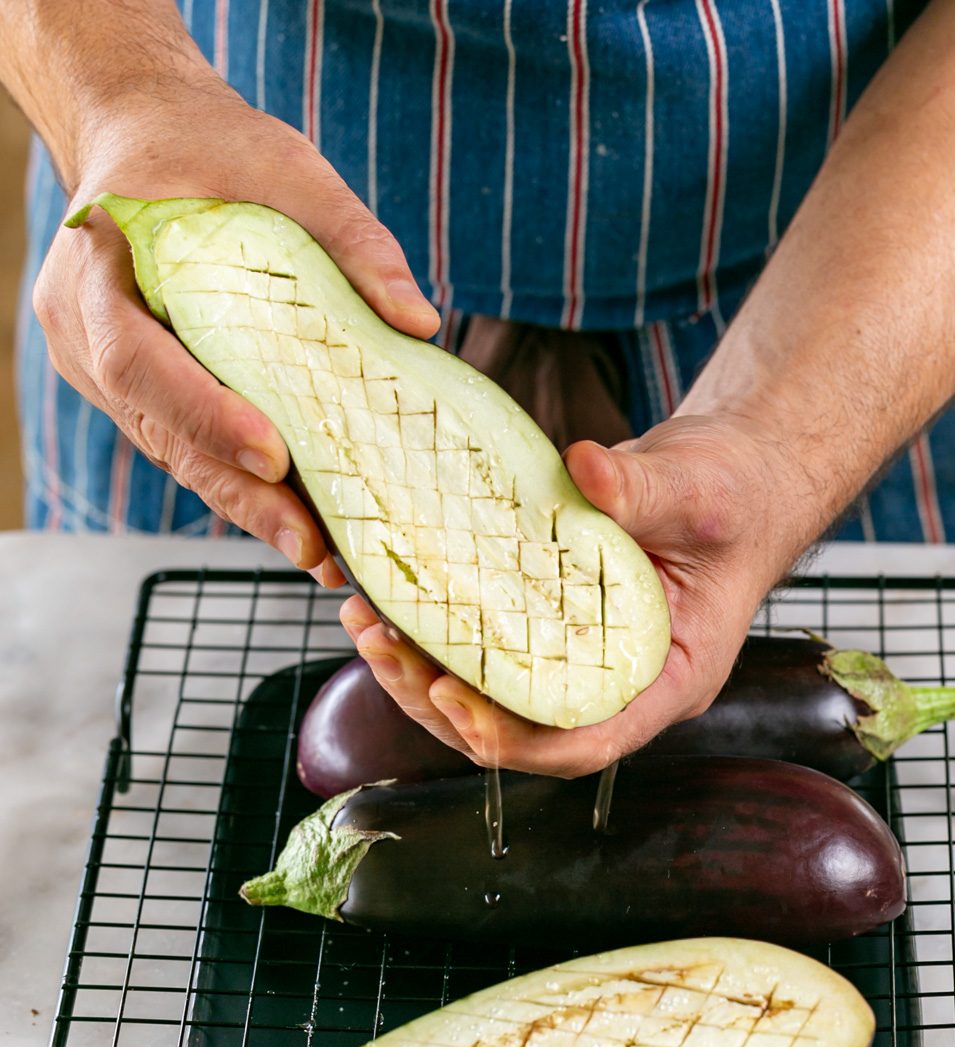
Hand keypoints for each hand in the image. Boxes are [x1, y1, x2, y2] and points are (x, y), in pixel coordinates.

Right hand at [34, 69, 438, 575]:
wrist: (143, 134)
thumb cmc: (208, 146)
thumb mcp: (285, 165)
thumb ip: (351, 237)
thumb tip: (420, 321)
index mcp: (97, 269)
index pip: (139, 360)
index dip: (202, 414)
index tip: (272, 453)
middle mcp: (83, 333)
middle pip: (157, 430)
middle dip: (236, 491)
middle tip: (309, 542)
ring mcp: (100, 370)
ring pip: (172, 453)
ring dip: (245, 505)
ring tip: (319, 552)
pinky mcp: (133, 393)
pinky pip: (183, 446)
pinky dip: (239, 483)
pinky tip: (299, 522)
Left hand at [342, 413, 829, 775]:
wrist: (738, 473)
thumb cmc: (737, 492)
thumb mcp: (699, 487)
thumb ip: (643, 487)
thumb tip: (585, 469)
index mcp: (670, 677)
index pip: (591, 741)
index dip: (520, 742)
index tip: (456, 705)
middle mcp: (621, 683)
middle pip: (524, 732)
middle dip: (447, 707)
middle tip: (387, 652)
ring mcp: (583, 659)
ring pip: (495, 700)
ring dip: (426, 676)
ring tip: (369, 627)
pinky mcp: (554, 627)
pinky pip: (490, 652)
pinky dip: (439, 635)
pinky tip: (391, 602)